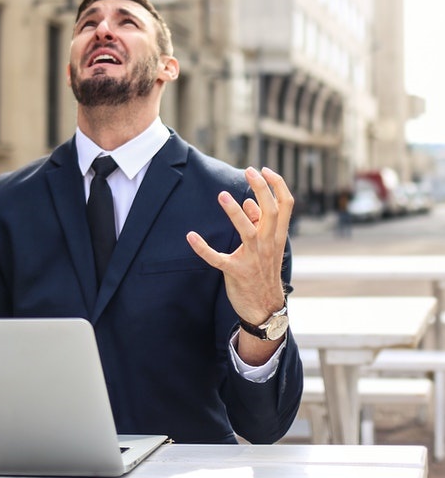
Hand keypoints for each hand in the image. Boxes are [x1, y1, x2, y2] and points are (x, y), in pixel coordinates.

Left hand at [186, 167, 292, 345]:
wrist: (265, 308)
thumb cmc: (264, 271)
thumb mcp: (267, 247)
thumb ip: (259, 225)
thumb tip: (249, 202)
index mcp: (277, 236)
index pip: (285, 206)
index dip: (277, 185)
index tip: (265, 170)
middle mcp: (268, 244)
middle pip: (271, 212)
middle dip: (261, 189)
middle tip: (249, 171)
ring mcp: (253, 259)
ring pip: (247, 232)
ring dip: (234, 213)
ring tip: (222, 195)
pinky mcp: (236, 272)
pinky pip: (217, 258)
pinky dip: (203, 248)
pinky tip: (191, 236)